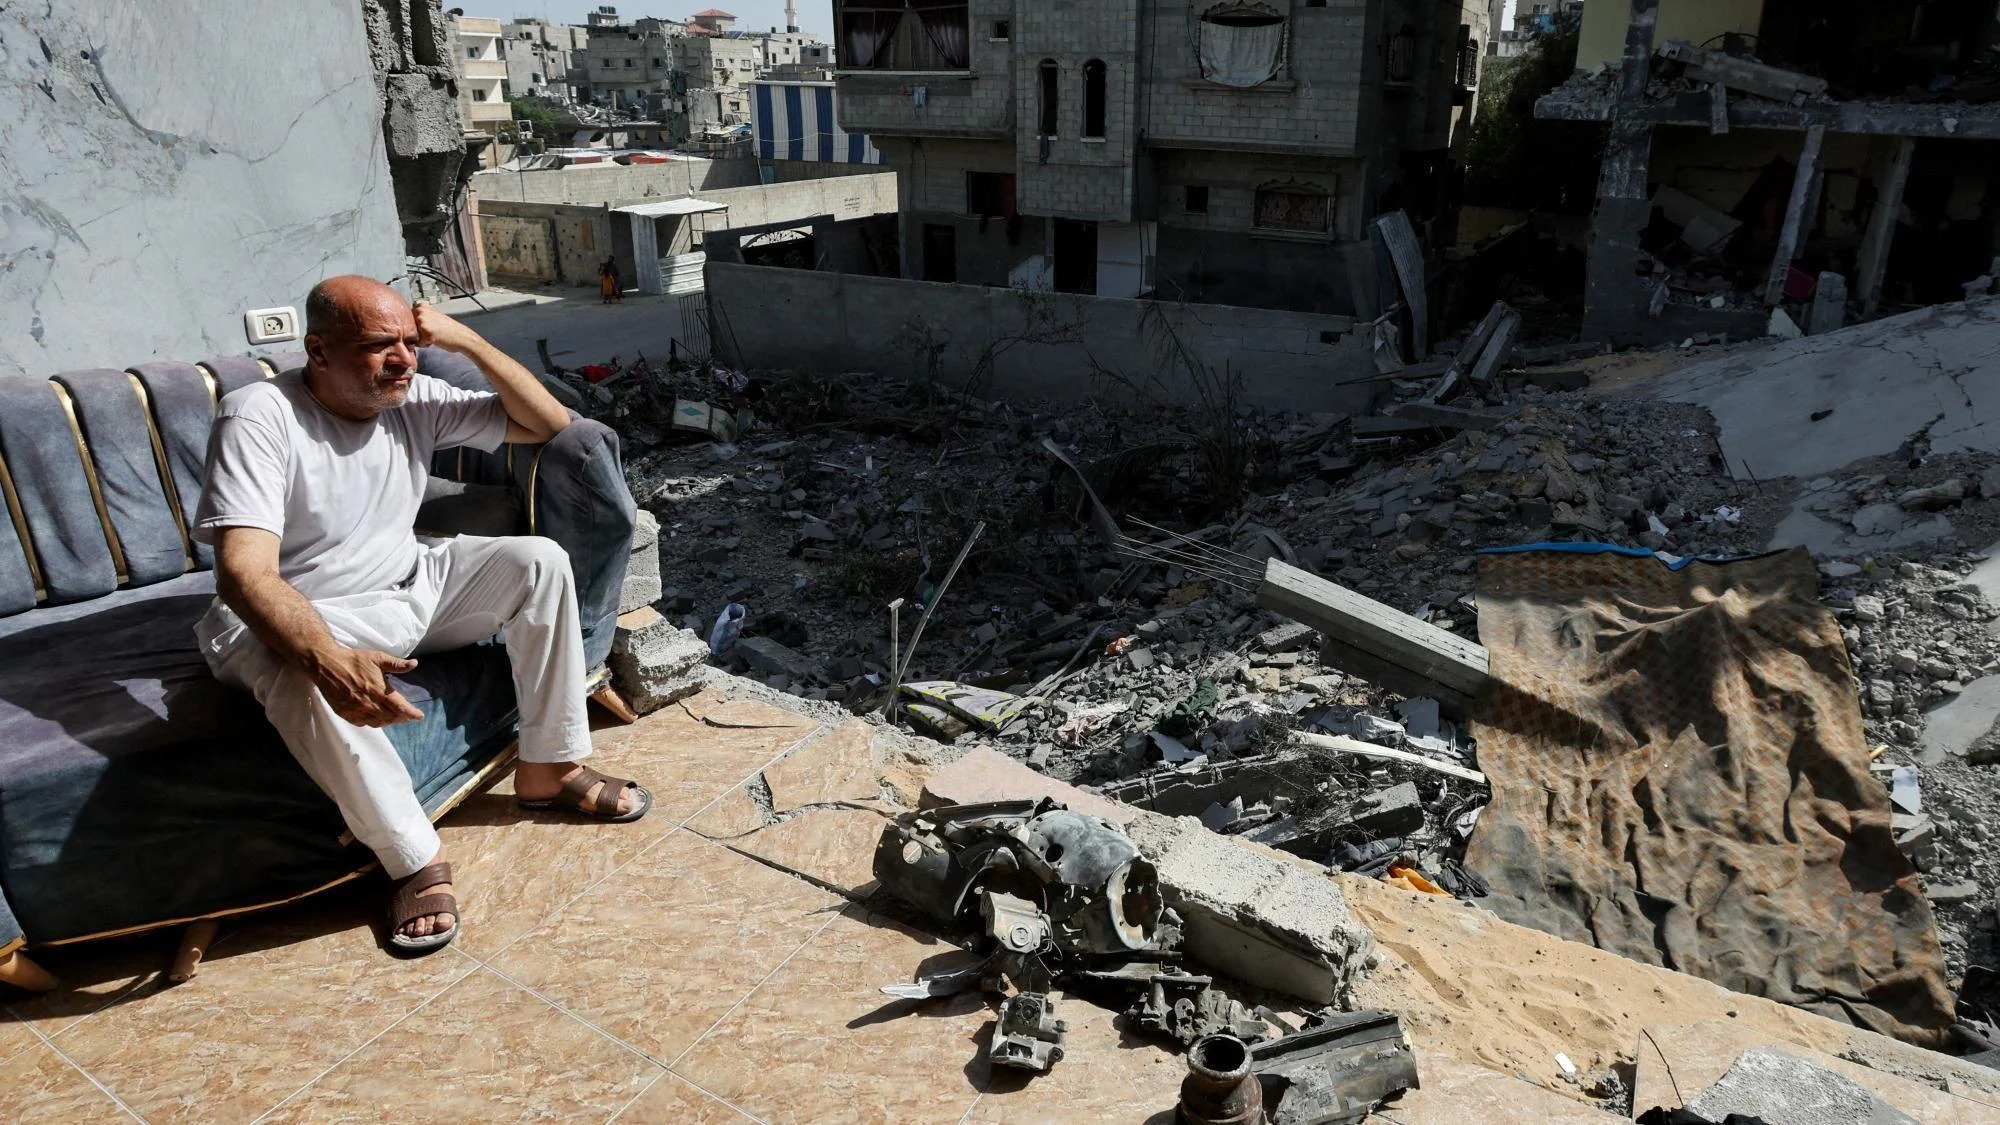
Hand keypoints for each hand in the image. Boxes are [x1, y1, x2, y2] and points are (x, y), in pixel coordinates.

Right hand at [306, 646, 424, 726]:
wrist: (326, 665)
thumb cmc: (353, 660)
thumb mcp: (377, 658)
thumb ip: (397, 664)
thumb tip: (414, 664)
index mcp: (379, 691)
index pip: (400, 707)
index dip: (411, 714)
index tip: (419, 717)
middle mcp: (369, 703)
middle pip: (390, 717)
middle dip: (401, 718)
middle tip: (407, 716)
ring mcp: (356, 710)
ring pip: (377, 722)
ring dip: (387, 721)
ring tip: (393, 717)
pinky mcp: (345, 713)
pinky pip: (362, 723)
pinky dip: (371, 722)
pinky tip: (374, 718)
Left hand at [412, 302, 483, 354]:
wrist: (462, 337)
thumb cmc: (449, 328)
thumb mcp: (434, 315)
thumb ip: (422, 314)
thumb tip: (406, 320)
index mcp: (422, 306)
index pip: (409, 318)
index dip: (417, 325)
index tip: (428, 325)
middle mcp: (421, 312)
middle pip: (409, 327)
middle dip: (418, 332)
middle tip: (432, 331)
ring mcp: (423, 322)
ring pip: (413, 335)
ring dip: (421, 338)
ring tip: (434, 335)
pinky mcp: (426, 333)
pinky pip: (418, 343)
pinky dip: (425, 344)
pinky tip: (436, 340)